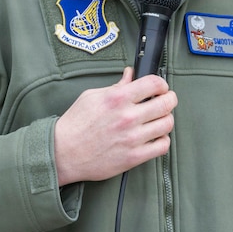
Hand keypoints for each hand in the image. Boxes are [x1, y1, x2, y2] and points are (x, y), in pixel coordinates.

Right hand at [53, 67, 177, 185]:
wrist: (62, 153)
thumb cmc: (75, 124)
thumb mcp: (92, 97)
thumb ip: (116, 85)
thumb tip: (131, 74)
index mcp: (117, 99)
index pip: (154, 83)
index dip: (161, 84)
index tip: (160, 87)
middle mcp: (127, 117)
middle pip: (166, 103)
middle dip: (169, 99)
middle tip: (166, 101)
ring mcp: (132, 138)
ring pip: (167, 124)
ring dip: (166, 119)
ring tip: (158, 119)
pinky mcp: (133, 157)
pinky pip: (162, 146)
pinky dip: (163, 140)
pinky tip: (155, 137)